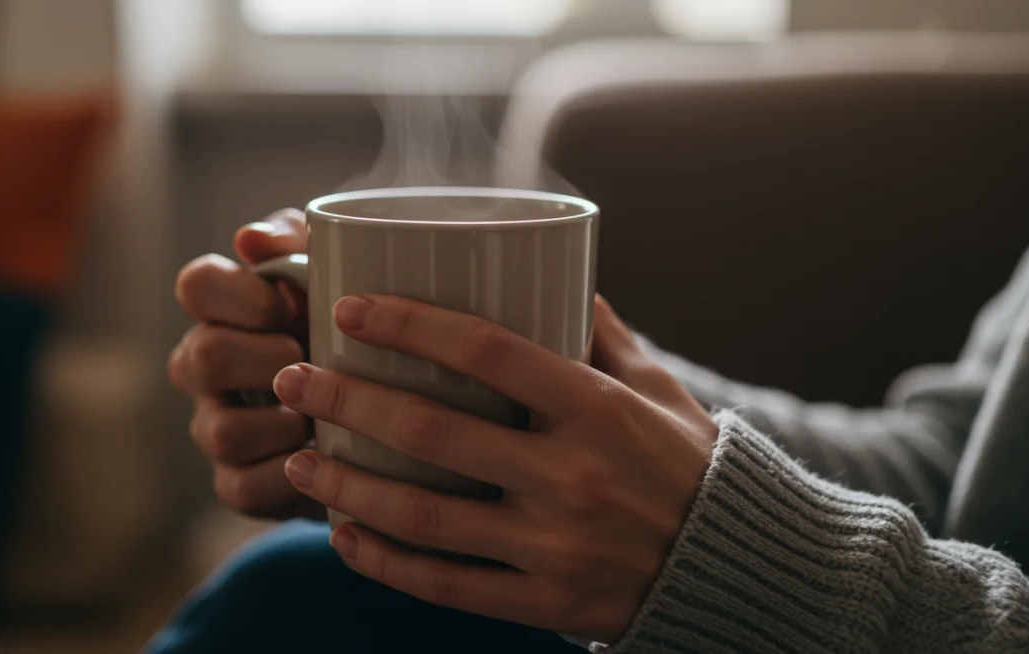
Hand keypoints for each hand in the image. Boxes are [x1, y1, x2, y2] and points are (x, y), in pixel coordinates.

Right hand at [168, 209, 322, 519]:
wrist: (387, 406)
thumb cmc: (348, 324)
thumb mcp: (334, 270)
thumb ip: (297, 240)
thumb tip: (249, 240)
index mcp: (221, 309)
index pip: (195, 285)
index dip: (242, 295)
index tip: (292, 305)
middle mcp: (203, 367)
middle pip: (203, 356)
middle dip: (267, 359)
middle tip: (314, 361)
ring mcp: (214, 426)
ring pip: (221, 431)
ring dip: (283, 423)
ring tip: (326, 415)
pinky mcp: (238, 483)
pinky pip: (244, 488)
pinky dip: (290, 476)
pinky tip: (327, 458)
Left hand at [273, 294, 718, 641]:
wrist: (734, 568)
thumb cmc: (687, 463)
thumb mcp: (656, 388)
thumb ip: (601, 334)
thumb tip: (557, 275)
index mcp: (596, 408)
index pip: (487, 351)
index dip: (410, 324)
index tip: (350, 309)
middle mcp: (571, 475)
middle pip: (432, 430)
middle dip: (347, 399)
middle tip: (294, 377)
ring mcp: (554, 546)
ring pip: (424, 515)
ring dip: (346, 485)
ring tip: (297, 461)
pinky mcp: (544, 602)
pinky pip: (446, 585)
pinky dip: (385, 563)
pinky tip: (343, 537)